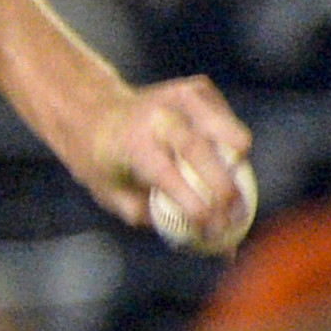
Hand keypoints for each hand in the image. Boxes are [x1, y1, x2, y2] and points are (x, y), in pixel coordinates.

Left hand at [78, 76, 253, 243]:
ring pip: (229, 132)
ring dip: (237, 168)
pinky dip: (230, 148)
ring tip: (231, 193)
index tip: (212, 230)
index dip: (196, 205)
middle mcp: (158, 115)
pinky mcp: (199, 89)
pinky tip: (214, 161)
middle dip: (226, 190)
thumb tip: (202, 240)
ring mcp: (181, 96)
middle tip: (236, 218)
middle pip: (203, 151)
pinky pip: (228, 124)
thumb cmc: (103, 161)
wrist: (93, 110)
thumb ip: (150, 217)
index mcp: (132, 143)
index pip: (169, 176)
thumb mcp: (111, 195)